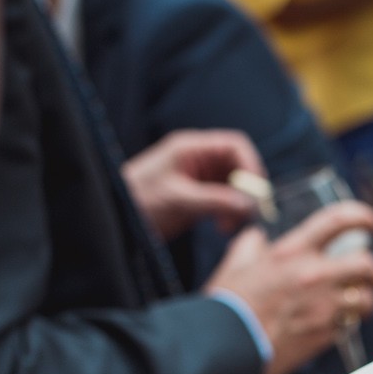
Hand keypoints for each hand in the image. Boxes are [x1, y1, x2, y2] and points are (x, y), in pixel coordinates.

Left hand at [121, 129, 265, 241]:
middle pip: (237, 165)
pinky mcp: (196, 195)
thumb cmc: (138, 200)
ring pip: (233, 185)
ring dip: (238, 204)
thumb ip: (215, 200)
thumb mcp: (179, 199)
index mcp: (191, 147)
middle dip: (246, 189)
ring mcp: (198, 176)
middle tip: (249, 213)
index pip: (234, 145)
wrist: (114, 218)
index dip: (251, 165)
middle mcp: (197, 158)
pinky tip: (222, 228)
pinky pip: (223, 199)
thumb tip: (248, 204)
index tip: (257, 191)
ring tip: (229, 227)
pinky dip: (228, 212)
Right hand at [206, 201, 372, 373]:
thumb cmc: (227, 306)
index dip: (361, 216)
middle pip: (367, 264)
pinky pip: (350, 325)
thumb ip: (250, 246)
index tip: (371, 221)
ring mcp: (323, 306)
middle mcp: (314, 275)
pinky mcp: (325, 335)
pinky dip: (348, 324)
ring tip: (357, 305)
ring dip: (366, 302)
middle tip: (368, 275)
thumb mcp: (235, 265)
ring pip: (367, 300)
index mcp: (292, 252)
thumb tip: (257, 238)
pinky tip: (336, 324)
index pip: (337, 221)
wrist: (226, 348)